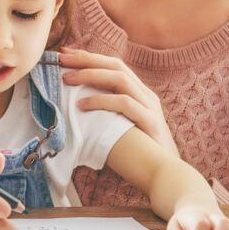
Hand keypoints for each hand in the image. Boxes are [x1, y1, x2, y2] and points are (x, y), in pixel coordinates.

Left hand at [59, 48, 177, 156]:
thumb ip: (104, 112)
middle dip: (87, 59)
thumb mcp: (118, 125)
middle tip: (61, 59)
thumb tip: (72, 104)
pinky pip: (125, 104)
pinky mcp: (150, 122)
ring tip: (67, 79)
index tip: (65, 54)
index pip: (113, 65)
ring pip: (120, 79)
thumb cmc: (137, 152)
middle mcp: (145, 95)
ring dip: (90, 75)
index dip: (90, 57)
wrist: (166, 175)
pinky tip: (82, 105)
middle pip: (116, 65)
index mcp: (139, 93)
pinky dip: (101, 101)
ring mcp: (150, 107)